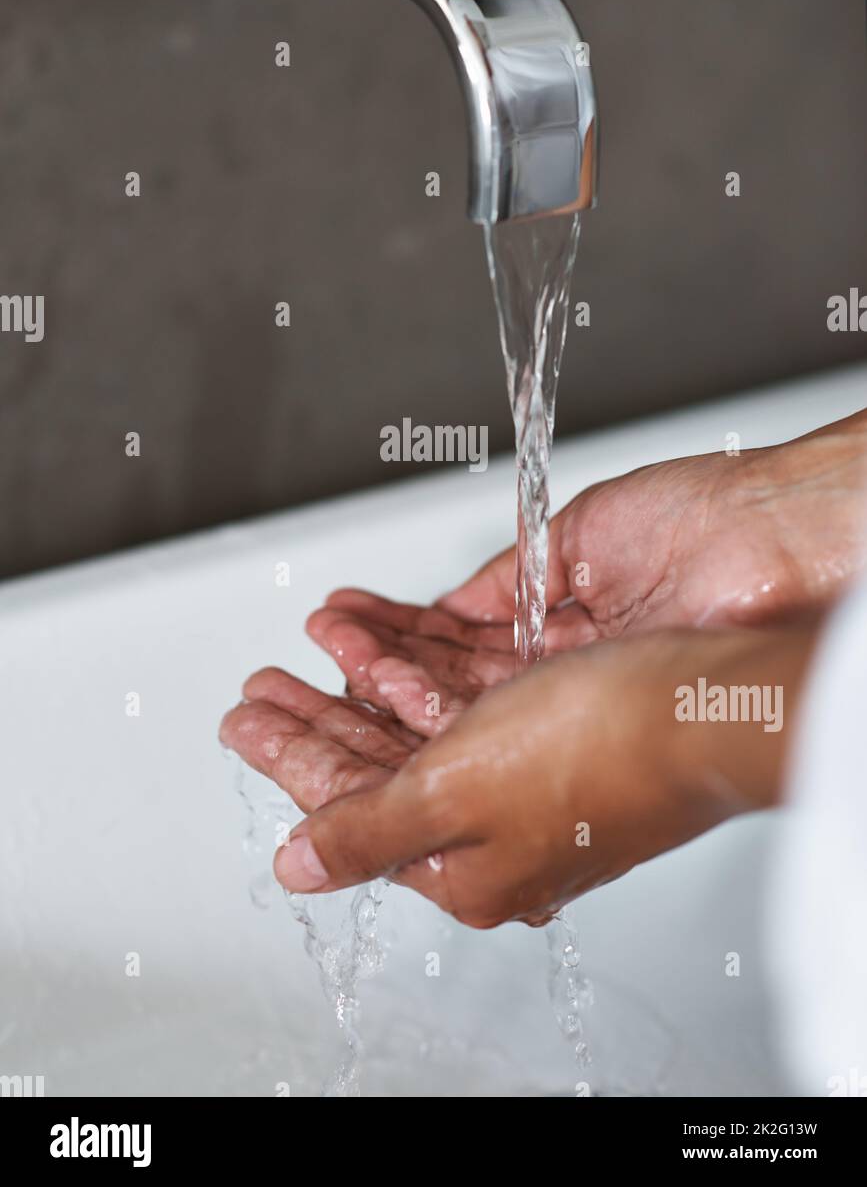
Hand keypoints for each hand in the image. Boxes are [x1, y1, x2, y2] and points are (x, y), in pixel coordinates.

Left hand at [220, 622, 817, 926]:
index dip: (290, 757)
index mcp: (464, 864)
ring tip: (318, 648)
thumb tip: (297, 870)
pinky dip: (421, 666)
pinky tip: (396, 644)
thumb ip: (366, 828)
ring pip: (419, 726)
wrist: (707, 705)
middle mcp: (495, 830)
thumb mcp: (453, 791)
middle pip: (379, 765)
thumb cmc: (596, 751)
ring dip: (361, 685)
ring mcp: (527, 780)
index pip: (348, 806)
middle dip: (315, 719)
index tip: (246, 720)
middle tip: (263, 686)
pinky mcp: (557, 730)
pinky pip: (464, 698)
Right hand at [304, 411, 865, 725]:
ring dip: (375, 690)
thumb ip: (503, 582)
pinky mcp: (584, 724)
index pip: (456, 641)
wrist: (771, 538)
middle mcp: (563, 675)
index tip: (333, 621)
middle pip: (444, 686)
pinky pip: (486, 718)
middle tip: (294, 667)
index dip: (390, 633)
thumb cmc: (703, 520)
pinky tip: (369, 684)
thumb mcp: (573, 537)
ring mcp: (573, 705)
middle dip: (361, 674)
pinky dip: (421, 698)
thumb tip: (442, 608)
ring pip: (453, 710)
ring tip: (306, 674)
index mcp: (563, 622)